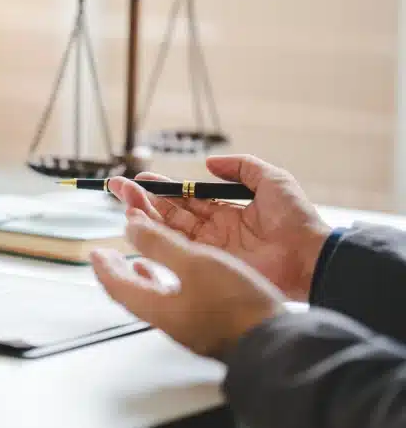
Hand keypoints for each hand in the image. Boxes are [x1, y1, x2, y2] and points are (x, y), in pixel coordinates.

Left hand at [91, 211, 287, 360]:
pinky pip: (175, 303)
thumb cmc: (236, 306)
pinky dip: (168, 285)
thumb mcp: (193, 262)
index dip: (103, 266)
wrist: (275, 342)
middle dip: (118, 271)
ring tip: (139, 262)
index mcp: (156, 307)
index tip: (95, 252)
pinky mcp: (208, 328)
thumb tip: (131, 227)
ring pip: (153, 299)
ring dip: (143, 277)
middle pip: (130, 294)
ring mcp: (188, 328)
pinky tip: (182, 279)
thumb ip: (159, 243)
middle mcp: (168, 321)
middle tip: (110, 257)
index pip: (115, 285)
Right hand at [108, 155, 330, 301]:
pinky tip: (139, 224)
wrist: (311, 256)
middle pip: (171, 214)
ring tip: (123, 200)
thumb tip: (209, 162)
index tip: (141, 180)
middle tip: (118, 188)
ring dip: (144, 214)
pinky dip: (157, 237)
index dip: (163, 189)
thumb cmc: (298, 220)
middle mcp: (214, 232)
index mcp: (228, 212)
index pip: (187, 199)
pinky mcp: (210, 265)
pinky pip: (178, 249)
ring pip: (169, 230)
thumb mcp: (272, 180)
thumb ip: (240, 167)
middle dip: (143, 200)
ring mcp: (211, 250)